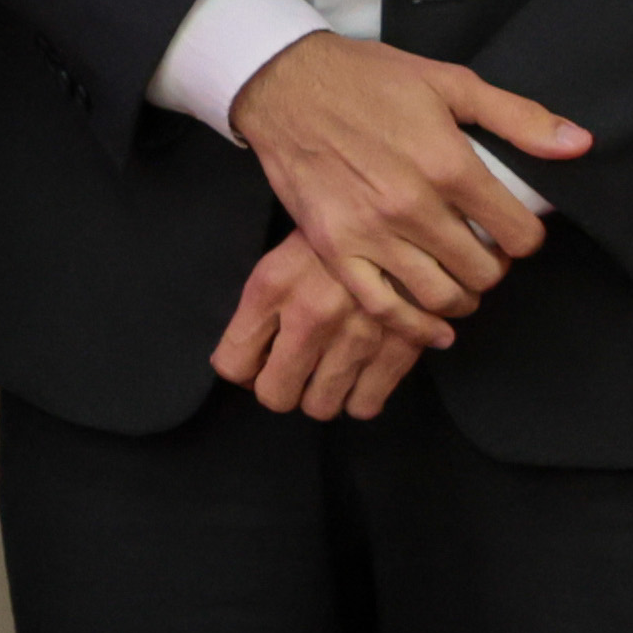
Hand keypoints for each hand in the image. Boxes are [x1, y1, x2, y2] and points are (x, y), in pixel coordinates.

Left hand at [212, 233, 435, 418]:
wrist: (398, 226)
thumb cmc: (327, 246)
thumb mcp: (278, 264)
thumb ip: (258, 314)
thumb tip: (245, 367)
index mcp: (271, 289)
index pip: (233, 364)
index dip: (243, 370)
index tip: (256, 363)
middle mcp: (310, 316)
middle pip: (275, 396)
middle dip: (279, 388)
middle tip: (291, 372)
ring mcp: (356, 336)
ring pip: (320, 407)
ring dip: (319, 395)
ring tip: (326, 371)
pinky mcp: (398, 348)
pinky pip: (364, 406)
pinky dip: (358, 398)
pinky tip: (358, 375)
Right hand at [231, 35, 586, 333]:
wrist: (283, 82)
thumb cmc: (367, 78)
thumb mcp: (449, 81)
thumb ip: (517, 117)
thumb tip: (578, 144)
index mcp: (448, 164)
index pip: (520, 234)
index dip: (526, 236)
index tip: (514, 229)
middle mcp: (412, 206)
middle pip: (484, 272)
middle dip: (495, 266)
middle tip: (485, 252)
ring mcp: (370, 231)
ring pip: (441, 295)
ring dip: (463, 296)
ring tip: (461, 281)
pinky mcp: (333, 247)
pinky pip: (383, 306)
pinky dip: (416, 326)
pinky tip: (434, 328)